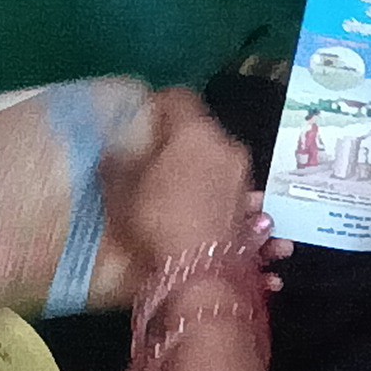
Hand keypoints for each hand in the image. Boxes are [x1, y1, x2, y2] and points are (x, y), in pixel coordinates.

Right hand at [103, 87, 250, 285]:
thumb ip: (118, 161)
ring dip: (204, 170)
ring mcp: (247, 180)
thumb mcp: (121, 189)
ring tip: (178, 186)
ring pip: (222, 164)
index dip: (159, 103)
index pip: (179, 98)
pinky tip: (208, 212)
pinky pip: (236, 196)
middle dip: (181, 139)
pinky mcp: (253, 209)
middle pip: (203, 131)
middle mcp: (230, 149)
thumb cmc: (155, 220)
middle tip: (155, 154)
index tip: (144, 117)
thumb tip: (117, 149)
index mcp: (196, 133)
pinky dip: (224, 199)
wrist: (199, 273)